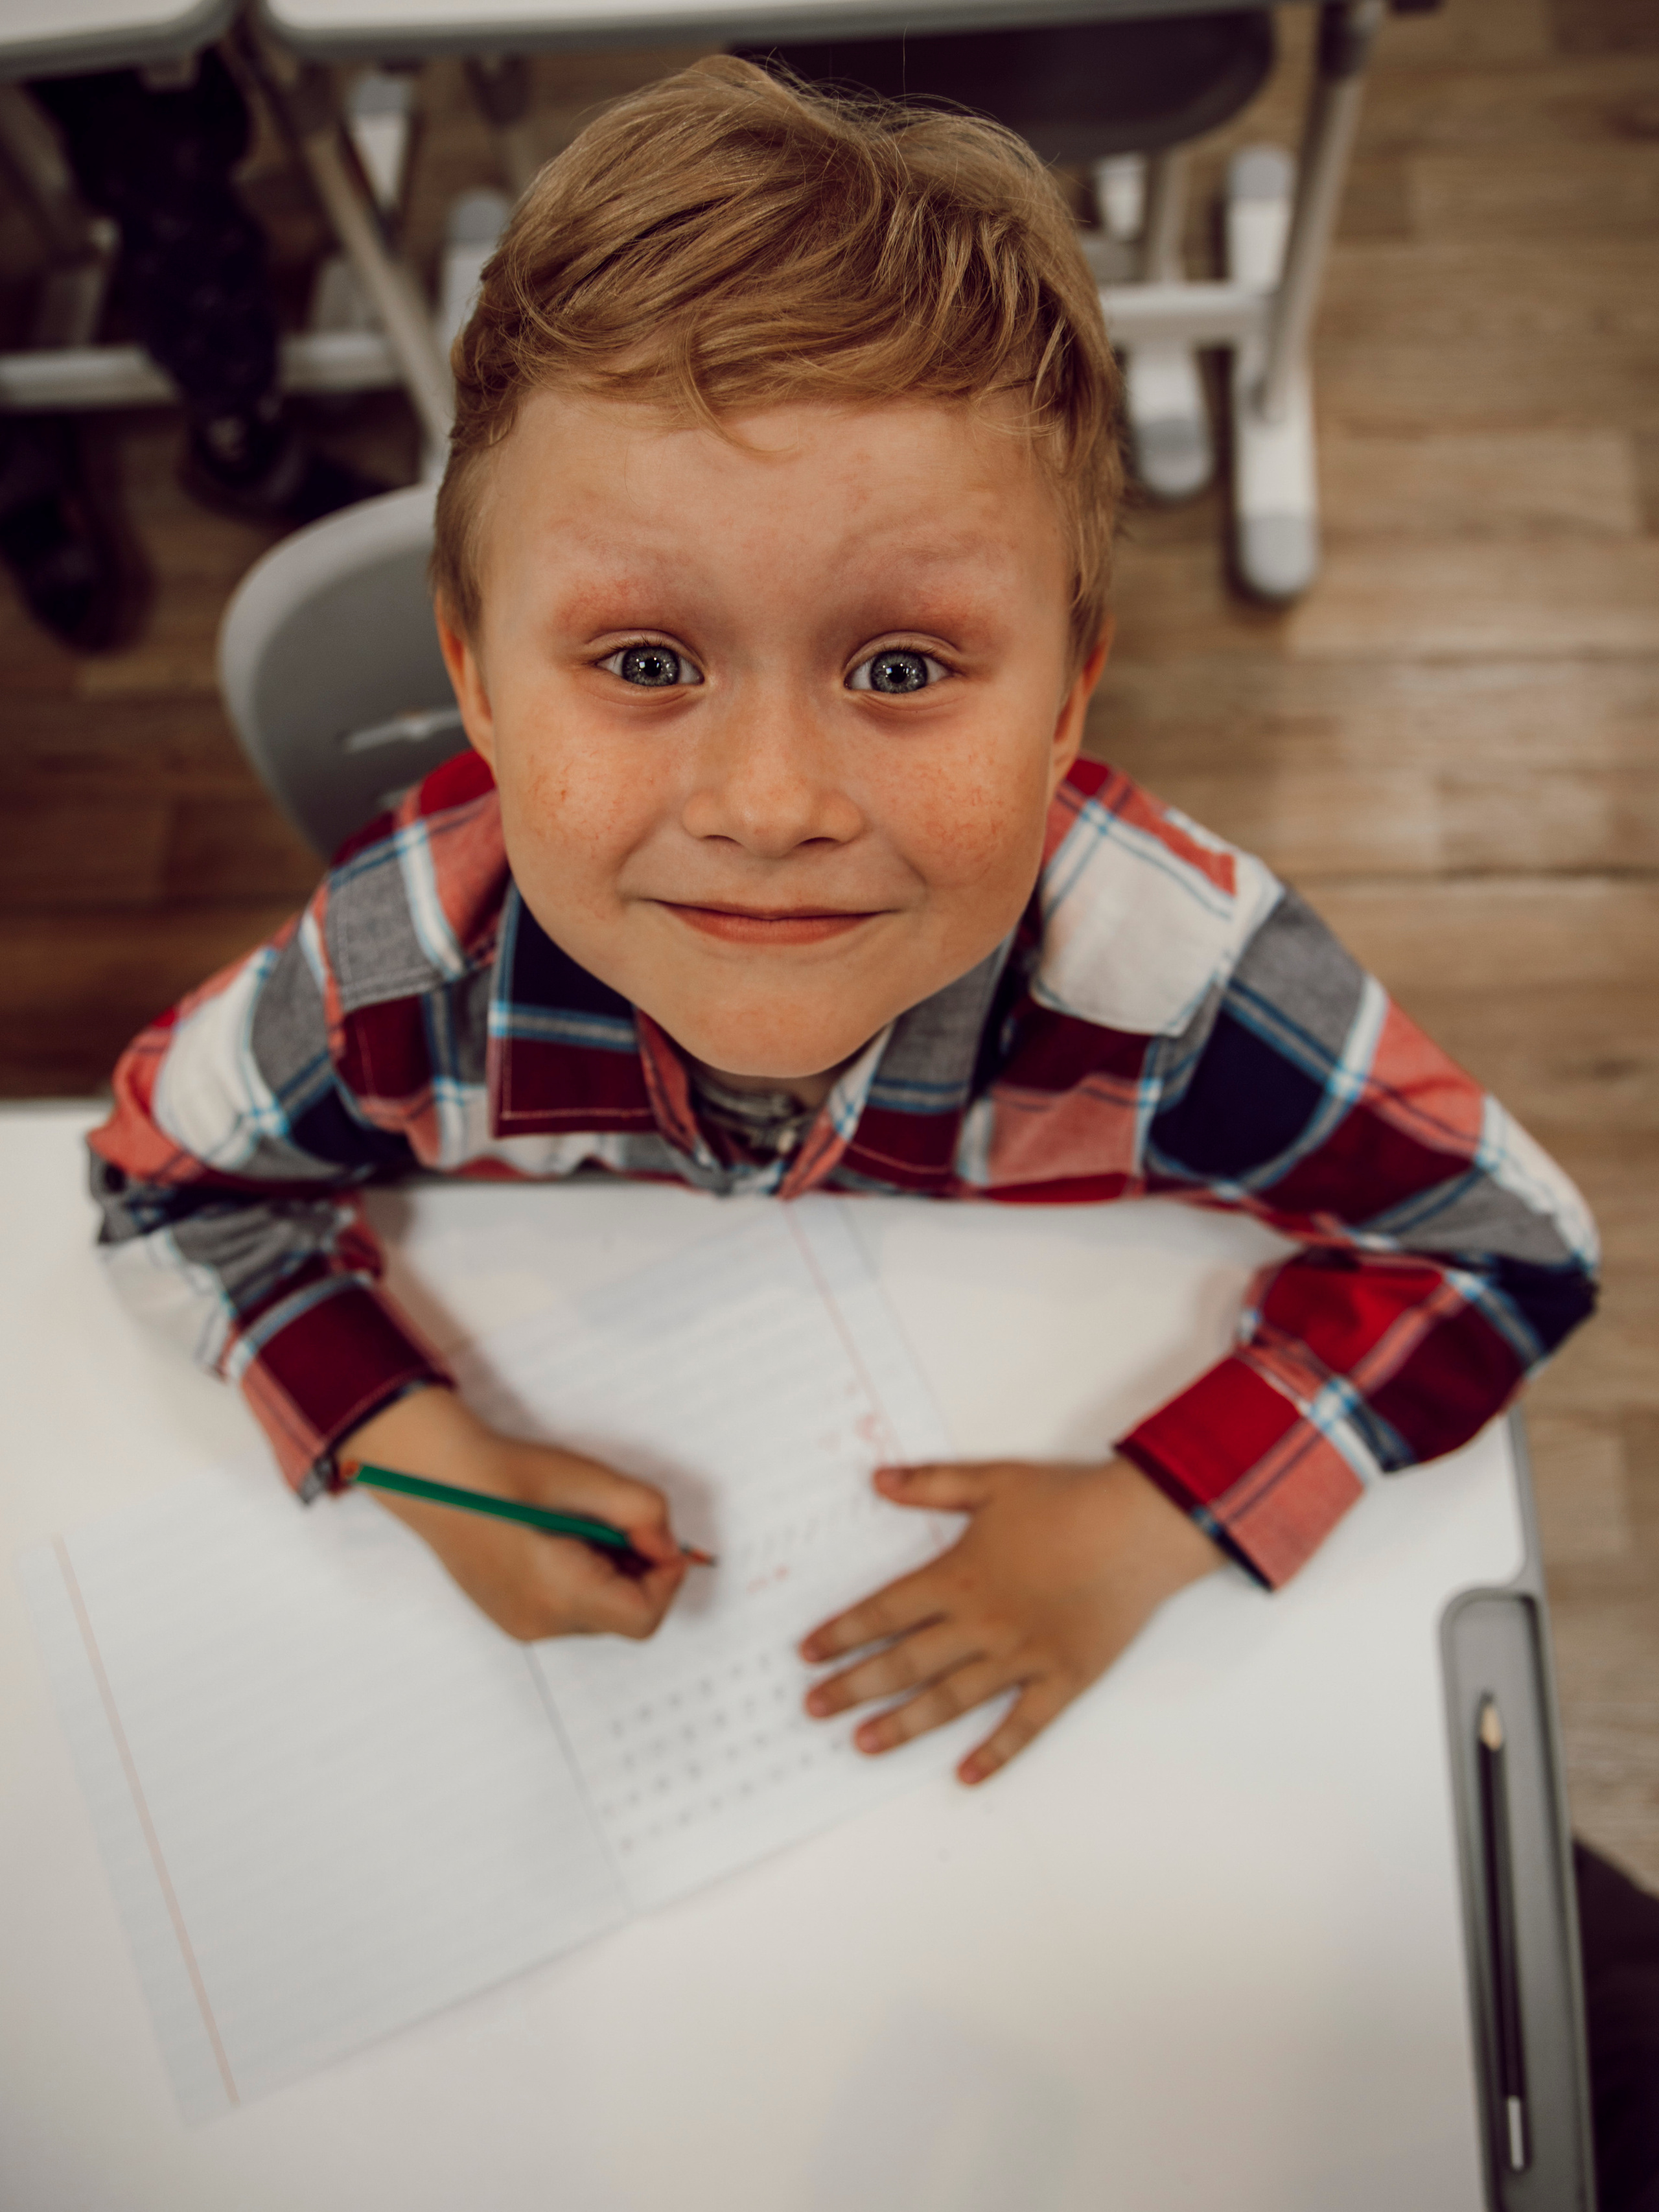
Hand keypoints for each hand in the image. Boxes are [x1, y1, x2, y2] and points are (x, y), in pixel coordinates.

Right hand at [341, 1386, 687, 1641]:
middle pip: (624, 1616)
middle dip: (639, 1570)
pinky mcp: (514, 1617)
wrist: (437, 1479)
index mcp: (558, 1593)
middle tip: (620, 1521)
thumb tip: (669, 1547)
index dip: (666, 1578)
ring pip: (601, 1613)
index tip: (661, 1539)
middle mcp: (540, 1622)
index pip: (643, 1617)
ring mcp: (523, 1624)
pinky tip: (563, 1539)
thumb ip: (644, 1513)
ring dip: (613, 1573)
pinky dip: (586, 1579)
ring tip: (584, 1525)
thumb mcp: (588, 1479)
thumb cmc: (504, 1474)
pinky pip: (572, 1610)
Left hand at [799, 1456, 1220, 1784]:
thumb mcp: (992, 1480)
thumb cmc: (1067, 1500)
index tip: (806, 1654)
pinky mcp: (1062, 1679)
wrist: (1139, 1528)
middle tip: (814, 1708)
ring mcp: (1021, 1659)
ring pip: (949, 1702)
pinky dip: (993, 1754)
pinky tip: (964, 1776)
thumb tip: (877, 1481)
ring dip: (902, 1725)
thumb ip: (931, 1483)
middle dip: (852, 1687)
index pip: (882, 1613)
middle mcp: (980, 1626)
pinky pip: (1022, 1728)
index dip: (840, 1634)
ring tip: (863, 1745)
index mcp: (957, 1579)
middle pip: (903, 1664)